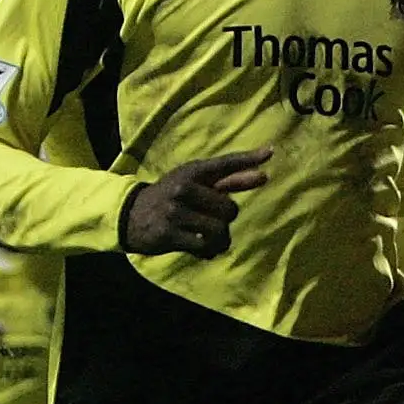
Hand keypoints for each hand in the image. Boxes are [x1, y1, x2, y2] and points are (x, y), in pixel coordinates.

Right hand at [121, 149, 269, 256]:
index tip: (271, 152)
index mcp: (192, 171)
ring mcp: (175, 212)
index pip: (225, 164)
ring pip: (219, 230)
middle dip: (224, 218)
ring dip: (217, 238)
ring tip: (204, 235)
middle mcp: (183, 188)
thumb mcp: (194, 182)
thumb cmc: (172, 196)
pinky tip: (198, 246)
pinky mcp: (169, 234)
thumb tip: (264, 175)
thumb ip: (229, 180)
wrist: (131, 215)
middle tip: (208, 217)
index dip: (248, 160)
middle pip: (229, 209)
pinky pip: (205, 247)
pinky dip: (207, 250)